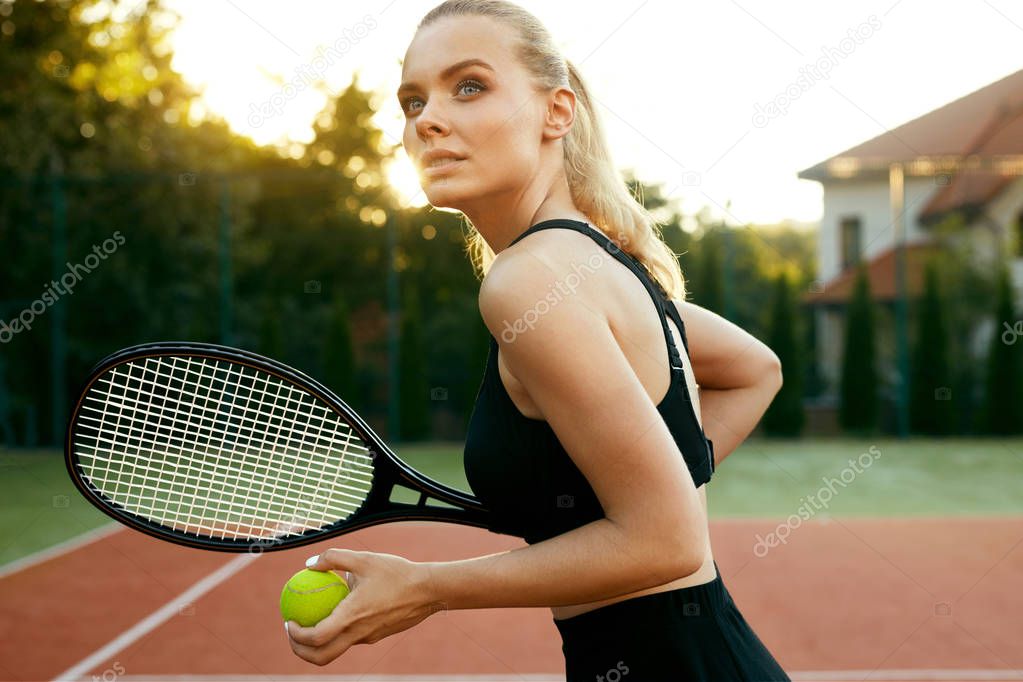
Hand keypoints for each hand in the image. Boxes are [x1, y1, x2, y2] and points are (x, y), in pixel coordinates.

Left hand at [285, 548, 445, 665]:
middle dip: (300, 651)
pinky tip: (340, 610)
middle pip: (322, 657)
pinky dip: (338, 631)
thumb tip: (309, 563)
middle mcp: (359, 633)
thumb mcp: (364, 558)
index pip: (316, 637)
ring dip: (318, 643)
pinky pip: (352, 638)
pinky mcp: (377, 636)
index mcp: (353, 616)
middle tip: (293, 632)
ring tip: (311, 621)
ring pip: (337, 649)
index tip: (288, 622)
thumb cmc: (396, 572)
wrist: (428, 590)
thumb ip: (334, 558)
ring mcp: (369, 638)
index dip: (296, 635)